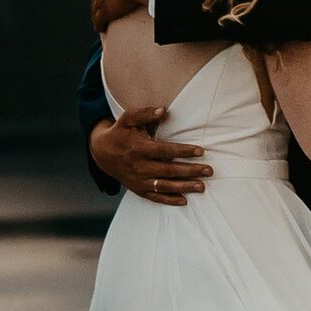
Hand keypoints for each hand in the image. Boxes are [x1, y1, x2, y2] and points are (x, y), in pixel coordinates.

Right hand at [90, 105, 211, 204]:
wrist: (101, 153)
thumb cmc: (119, 133)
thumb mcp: (127, 120)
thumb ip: (144, 114)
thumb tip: (163, 110)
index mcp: (139, 149)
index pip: (165, 151)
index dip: (183, 151)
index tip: (200, 151)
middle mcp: (140, 167)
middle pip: (169, 170)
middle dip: (190, 171)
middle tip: (209, 171)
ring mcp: (139, 180)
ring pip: (164, 186)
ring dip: (184, 187)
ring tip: (202, 187)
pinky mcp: (138, 189)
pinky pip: (155, 197)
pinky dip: (169, 200)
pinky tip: (184, 201)